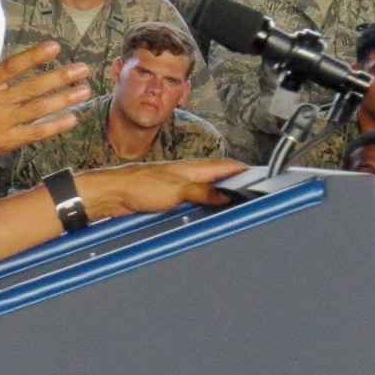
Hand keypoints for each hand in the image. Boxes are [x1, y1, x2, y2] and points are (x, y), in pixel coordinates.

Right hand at [0, 15, 90, 173]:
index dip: (34, 56)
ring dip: (64, 99)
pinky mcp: (5, 143)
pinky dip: (54, 125)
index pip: (12, 66)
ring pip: (37, 109)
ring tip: (84, 90)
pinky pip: (35, 133)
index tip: (55, 46)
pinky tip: (72, 117)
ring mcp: (1, 124)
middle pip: (32, 87)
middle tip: (82, 68)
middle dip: (60, 77)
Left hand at [78, 158, 242, 216]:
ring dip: (219, 194)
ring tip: (234, 203)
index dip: (243, 169)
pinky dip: (204, 202)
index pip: (225, 165)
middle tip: (251, 193)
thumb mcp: (177, 190)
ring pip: (206, 187)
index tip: (260, 176)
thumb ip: (203, 191)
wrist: (113, 193)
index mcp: (192, 167)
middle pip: (218, 176)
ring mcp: (177, 184)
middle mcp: (186, 173)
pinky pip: (193, 198)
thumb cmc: (139, 185)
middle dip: (235, 183)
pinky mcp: (167, 195)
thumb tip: (225, 195)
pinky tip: (205, 210)